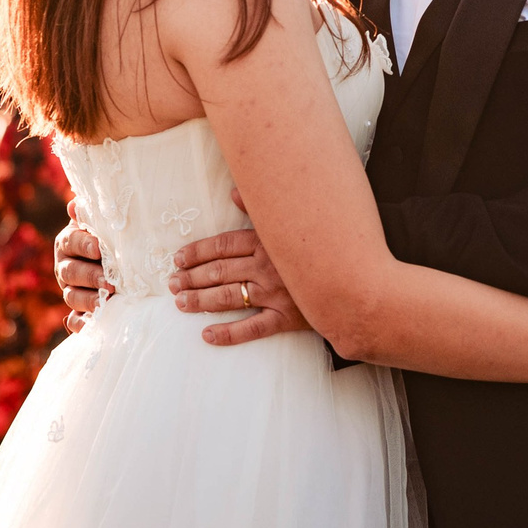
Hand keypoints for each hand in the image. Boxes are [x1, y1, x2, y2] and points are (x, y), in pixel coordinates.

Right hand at [54, 200, 113, 334]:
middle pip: (70, 272)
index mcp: (68, 243)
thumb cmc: (111, 238)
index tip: (100, 248)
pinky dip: (80, 324)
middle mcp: (65, 267)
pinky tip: (91, 325)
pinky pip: (73, 320)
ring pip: (71, 296)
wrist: (120, 263)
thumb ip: (92, 215)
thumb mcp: (103, 224)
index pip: (71, 242)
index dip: (84, 245)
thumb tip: (75, 204)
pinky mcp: (77, 311)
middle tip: (110, 281)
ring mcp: (70, 290)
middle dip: (90, 276)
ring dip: (88, 300)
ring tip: (106, 301)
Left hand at [169, 205, 307, 346]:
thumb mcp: (292, 222)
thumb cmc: (321, 247)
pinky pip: (253, 328)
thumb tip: (235, 191)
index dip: (198, 252)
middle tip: (172, 283)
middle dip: (192, 277)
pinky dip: (229, 333)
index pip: (223, 245)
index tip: (178, 258)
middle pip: (220, 271)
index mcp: (267, 242)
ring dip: (200, 301)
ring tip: (180, 303)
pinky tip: (207, 335)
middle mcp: (268, 267)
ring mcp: (276, 294)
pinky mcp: (287, 317)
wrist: (356, 280)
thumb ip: (260, 209)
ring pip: (229, 297)